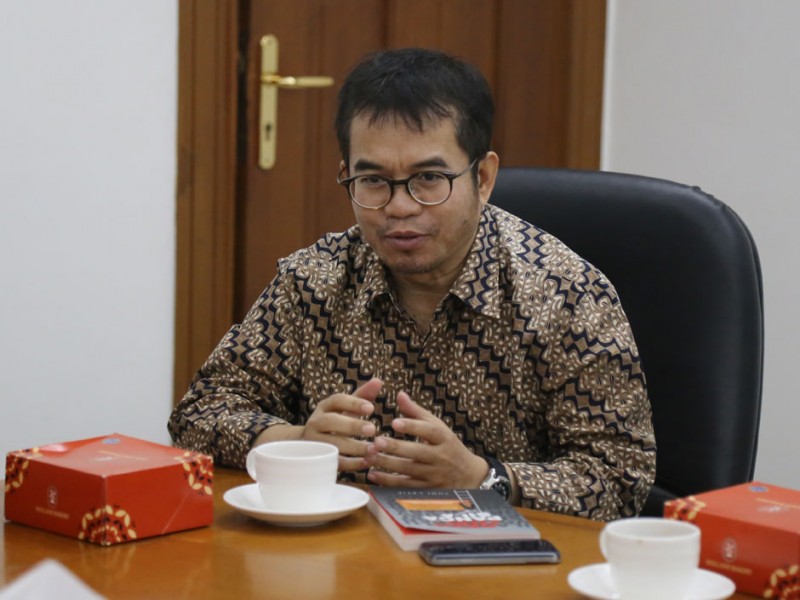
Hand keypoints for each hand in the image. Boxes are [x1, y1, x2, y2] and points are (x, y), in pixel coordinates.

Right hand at [301, 378, 380, 471]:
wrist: (308, 445)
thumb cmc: (335, 422)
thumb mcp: (345, 408)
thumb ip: (362, 396)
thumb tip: (378, 381)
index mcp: (325, 407)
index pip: (337, 400)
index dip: (353, 403)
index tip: (371, 408)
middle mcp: (316, 422)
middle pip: (331, 422)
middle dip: (352, 425)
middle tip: (373, 429)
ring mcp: (315, 442)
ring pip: (332, 444)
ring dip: (354, 447)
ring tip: (373, 449)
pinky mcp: (318, 460)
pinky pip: (334, 462)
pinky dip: (351, 463)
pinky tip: (367, 461)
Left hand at [364, 391, 487, 488]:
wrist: (468, 475)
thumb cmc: (446, 445)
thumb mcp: (437, 427)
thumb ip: (416, 412)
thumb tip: (399, 394)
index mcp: (443, 437)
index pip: (428, 431)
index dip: (412, 426)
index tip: (394, 422)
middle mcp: (440, 456)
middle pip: (417, 452)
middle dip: (396, 448)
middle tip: (377, 441)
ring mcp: (434, 475)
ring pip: (409, 470)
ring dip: (388, 464)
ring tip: (369, 456)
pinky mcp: (427, 489)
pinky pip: (406, 486)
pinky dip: (389, 481)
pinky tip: (373, 474)